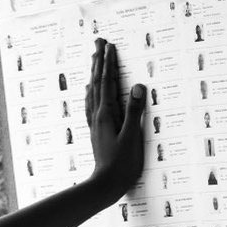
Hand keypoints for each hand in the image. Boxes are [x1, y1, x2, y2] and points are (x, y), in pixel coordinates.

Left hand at [85, 38, 145, 196]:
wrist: (106, 185)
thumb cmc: (122, 164)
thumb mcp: (133, 136)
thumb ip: (134, 111)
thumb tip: (137, 85)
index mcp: (107, 114)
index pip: (108, 82)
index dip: (109, 62)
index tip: (109, 45)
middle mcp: (97, 115)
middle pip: (97, 82)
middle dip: (98, 60)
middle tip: (98, 41)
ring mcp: (95, 122)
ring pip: (92, 91)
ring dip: (94, 72)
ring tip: (94, 58)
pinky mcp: (96, 130)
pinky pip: (92, 103)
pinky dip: (92, 91)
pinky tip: (90, 90)